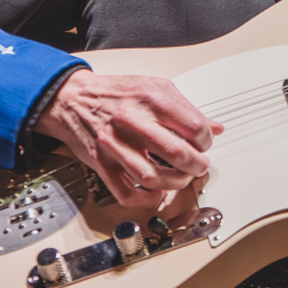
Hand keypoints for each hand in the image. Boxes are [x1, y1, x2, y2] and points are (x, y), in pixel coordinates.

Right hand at [34, 69, 220, 210]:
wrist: (72, 98)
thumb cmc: (115, 93)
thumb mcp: (155, 88)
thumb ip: (186, 109)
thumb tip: (215, 128)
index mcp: (151, 99)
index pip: (194, 127)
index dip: (206, 140)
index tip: (205, 143)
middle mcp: (133, 122)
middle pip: (177, 154)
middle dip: (197, 166)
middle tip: (199, 165)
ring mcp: (115, 145)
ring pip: (154, 177)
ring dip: (176, 184)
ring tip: (181, 178)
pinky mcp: (102, 163)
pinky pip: (126, 192)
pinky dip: (146, 199)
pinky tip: (157, 192)